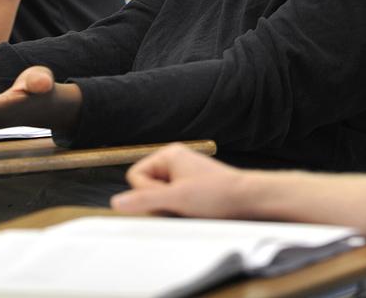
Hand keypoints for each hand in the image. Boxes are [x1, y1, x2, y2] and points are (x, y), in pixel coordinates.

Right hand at [111, 143, 248, 218]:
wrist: (249, 200)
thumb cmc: (217, 194)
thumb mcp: (176, 199)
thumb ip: (144, 199)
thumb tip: (116, 202)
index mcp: (168, 155)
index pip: (135, 175)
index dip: (146, 191)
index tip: (169, 196)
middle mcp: (175, 161)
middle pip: (147, 186)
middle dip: (160, 201)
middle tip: (181, 204)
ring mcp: (184, 174)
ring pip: (160, 196)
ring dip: (171, 207)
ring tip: (191, 208)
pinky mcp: (192, 188)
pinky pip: (173, 201)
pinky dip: (180, 209)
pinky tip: (195, 211)